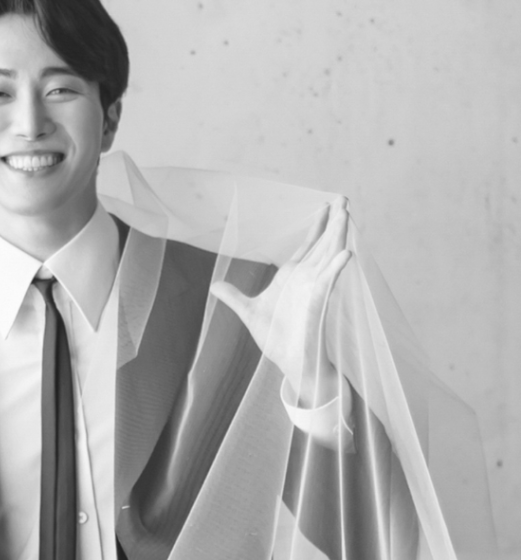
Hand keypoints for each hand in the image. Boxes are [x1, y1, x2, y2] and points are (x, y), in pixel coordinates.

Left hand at [210, 196, 351, 406]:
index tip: (325, 206)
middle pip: (323, 243)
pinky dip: (337, 267)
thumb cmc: (275, 338)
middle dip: (334, 221)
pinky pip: (330, 280)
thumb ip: (234, 297)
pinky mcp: (319, 301)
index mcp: (293, 277)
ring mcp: (315, 288)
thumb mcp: (248, 311)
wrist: (288, 361)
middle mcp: (307, 278)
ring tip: (346, 212)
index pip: (309, 245)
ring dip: (338, 234)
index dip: (317, 226)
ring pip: (330, 254)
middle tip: (343, 198)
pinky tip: (346, 253)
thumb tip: (214, 287)